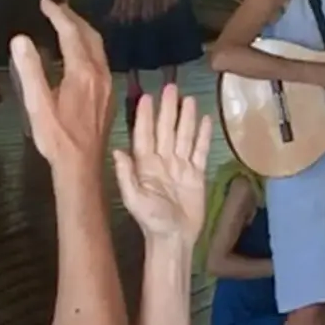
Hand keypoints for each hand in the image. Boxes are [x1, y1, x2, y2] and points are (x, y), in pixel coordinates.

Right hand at [12, 0, 112, 172]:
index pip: (71, 34)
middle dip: (73, 18)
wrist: (82, 163)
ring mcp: (108, 83)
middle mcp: (101, 74)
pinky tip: (78, 51)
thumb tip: (21, 38)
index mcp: (83, 73)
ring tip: (66, 22)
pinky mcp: (108, 93)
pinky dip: (88, 46)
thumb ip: (29, 70)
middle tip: (55, 7)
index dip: (58, 15)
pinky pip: (101, 59)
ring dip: (82, 31)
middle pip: (90, 36)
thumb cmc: (57, 136)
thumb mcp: (37, 104)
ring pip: (99, 48)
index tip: (45, 2)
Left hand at [113, 84, 212, 245]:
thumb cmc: (151, 221)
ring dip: (186, 117)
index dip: (146, 116)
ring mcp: (180, 166)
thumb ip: (126, 175)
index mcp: (144, 165)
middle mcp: (162, 161)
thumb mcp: (134, 199)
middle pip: (166, 130)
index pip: (145, 135)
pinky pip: (200, 150)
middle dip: (168, 109)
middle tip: (171, 87)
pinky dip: (203, 135)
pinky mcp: (196, 173)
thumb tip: (118, 150)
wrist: (174, 237)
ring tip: (189, 98)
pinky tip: (206, 120)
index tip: (147, 96)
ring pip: (184, 136)